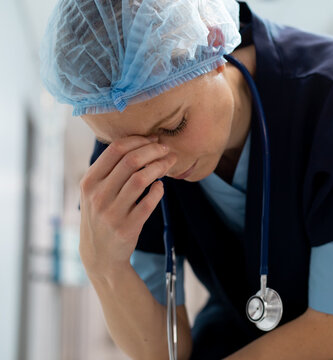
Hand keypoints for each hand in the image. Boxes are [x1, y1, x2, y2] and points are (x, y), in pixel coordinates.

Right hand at [79, 135, 176, 277]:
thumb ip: (109, 170)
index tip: (153, 139)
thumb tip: (139, 141)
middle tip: (167, 149)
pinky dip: (158, 190)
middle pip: (131, 161)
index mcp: (89, 182)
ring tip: (170, 162)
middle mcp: (98, 196)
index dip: (138, 140)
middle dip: (153, 150)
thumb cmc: (101, 215)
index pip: (115, 149)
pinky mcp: (127, 228)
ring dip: (160, 166)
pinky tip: (161, 186)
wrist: (99, 255)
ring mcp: (112, 213)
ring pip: (141, 179)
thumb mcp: (94, 192)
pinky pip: (148, 203)